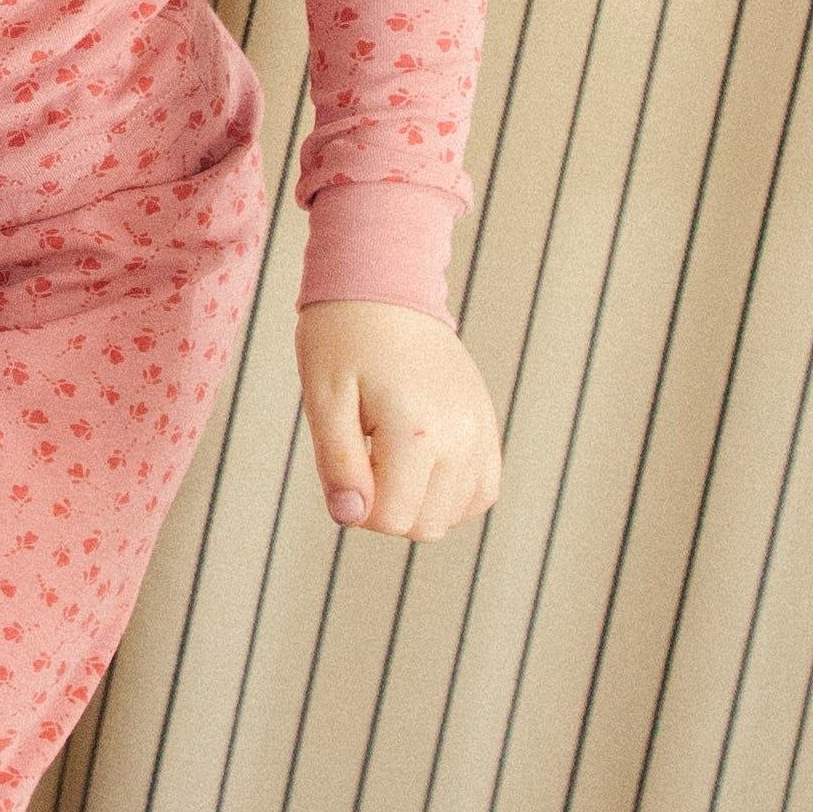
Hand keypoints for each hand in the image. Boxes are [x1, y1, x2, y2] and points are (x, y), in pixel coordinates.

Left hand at [297, 303, 503, 539]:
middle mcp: (462, 437)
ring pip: (456, 514)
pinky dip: (451, 494)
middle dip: (385, 509)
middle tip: (361, 457)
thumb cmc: (343, 337)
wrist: (385, 286)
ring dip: (417, 502)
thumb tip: (350, 517)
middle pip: (427, 526)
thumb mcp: (324, 398)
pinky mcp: (488, 424)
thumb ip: (338, 464)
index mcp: (417, 431)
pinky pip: (483, 490)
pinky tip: (419, 467)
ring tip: (388, 453)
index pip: (392, 519)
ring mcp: (482, 431)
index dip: (356, 507)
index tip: (342, 467)